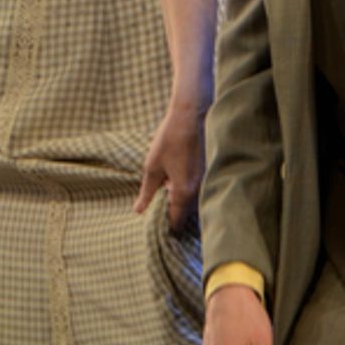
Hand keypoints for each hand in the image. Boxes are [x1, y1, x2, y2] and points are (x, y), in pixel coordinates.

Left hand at [134, 97, 206, 232]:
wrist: (191, 116)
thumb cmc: (169, 140)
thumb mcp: (152, 166)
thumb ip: (147, 191)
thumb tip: (139, 210)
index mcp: (182, 192)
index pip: (176, 221)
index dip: (165, 227)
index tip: (154, 228)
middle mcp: (197, 190)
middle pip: (184, 214)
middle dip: (171, 216)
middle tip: (155, 214)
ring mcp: (203, 181)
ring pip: (190, 202)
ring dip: (177, 203)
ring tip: (161, 198)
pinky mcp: (206, 172)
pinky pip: (195, 190)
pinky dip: (184, 192)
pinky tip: (172, 182)